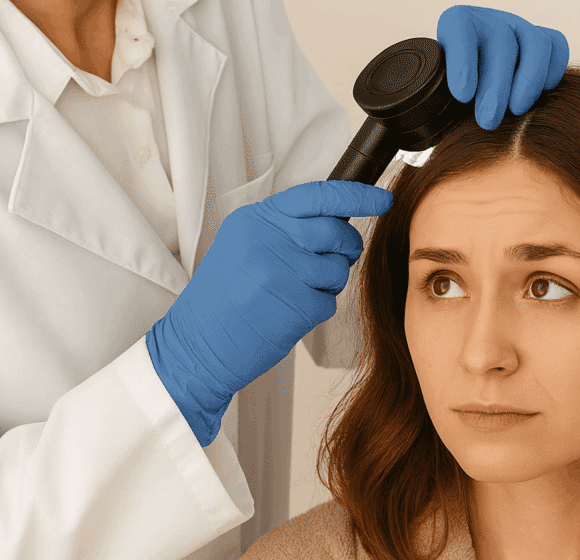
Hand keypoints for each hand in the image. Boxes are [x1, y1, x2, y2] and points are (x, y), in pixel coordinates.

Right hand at [147, 181, 392, 445]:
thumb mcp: (243, 246)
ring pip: (338, 269)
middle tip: (335, 260)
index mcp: (256, 220)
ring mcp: (283, 272)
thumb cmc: (222, 299)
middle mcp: (270, 240)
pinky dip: (316, 309)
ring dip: (328, 283)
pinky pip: (329, 301)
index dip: (357, 195)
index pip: (318, 196)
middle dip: (346, 248)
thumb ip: (283, 228)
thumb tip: (335, 220)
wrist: (197, 344)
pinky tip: (288, 313)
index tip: (382, 199)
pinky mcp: (295, 305)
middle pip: (336, 232)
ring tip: (294, 292)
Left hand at [437, 5, 568, 129]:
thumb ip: (432, 102)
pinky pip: (556, 46)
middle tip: (488, 119)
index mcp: (456, 25)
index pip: (459, 29)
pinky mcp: (540, 42)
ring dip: (528, 80)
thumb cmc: (449, 96)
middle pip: (500, 42)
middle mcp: (488, 22)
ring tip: (516, 110)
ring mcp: (517, 29)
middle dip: (495, 85)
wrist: (468, 92)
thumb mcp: (434, 94)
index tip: (462, 95)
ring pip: (534, 42)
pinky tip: (543, 94)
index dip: (463, 60)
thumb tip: (425, 127)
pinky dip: (553, 70)